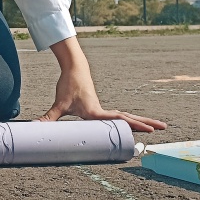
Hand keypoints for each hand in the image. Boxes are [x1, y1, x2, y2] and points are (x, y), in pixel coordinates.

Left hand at [39, 38, 166, 131]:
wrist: (74, 69)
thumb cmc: (68, 85)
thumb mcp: (58, 103)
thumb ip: (48, 118)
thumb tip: (36, 128)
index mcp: (95, 112)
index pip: (116, 120)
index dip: (131, 126)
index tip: (145, 130)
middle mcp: (102, 110)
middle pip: (128, 118)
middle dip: (144, 123)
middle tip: (163, 128)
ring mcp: (103, 109)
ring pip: (125, 117)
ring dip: (140, 122)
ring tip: (157, 128)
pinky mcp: (101, 108)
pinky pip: (118, 117)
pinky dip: (129, 121)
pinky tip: (135, 126)